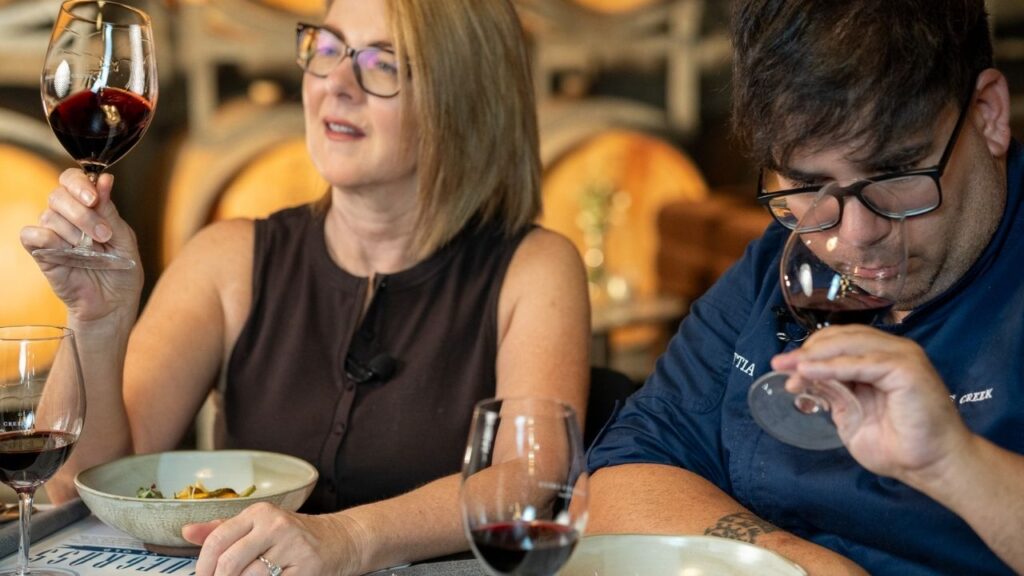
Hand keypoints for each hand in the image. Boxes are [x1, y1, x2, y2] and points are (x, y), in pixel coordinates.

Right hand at [20, 169, 142, 323]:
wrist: (114, 304)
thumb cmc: (122, 271)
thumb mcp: (125, 239)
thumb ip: (111, 212)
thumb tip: (105, 179)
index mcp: (88, 208)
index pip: (72, 180)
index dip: (80, 183)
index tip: (94, 199)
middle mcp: (67, 217)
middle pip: (58, 195)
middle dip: (82, 213)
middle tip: (102, 235)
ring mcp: (53, 235)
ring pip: (49, 216)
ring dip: (74, 233)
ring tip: (92, 252)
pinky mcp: (42, 253)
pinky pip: (32, 235)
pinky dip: (49, 239)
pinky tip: (68, 251)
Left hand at [184, 502, 364, 575]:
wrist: (340, 540)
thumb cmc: (293, 536)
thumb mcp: (259, 526)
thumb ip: (223, 529)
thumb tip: (186, 532)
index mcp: (260, 513)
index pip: (218, 540)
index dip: (203, 566)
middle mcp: (276, 525)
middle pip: (230, 563)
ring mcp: (293, 547)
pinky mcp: (308, 568)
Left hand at [771, 325, 972, 485]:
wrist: (931, 466)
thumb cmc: (897, 445)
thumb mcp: (851, 414)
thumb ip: (832, 392)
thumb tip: (803, 376)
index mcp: (880, 357)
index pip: (838, 341)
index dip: (809, 351)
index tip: (783, 368)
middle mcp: (892, 350)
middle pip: (840, 337)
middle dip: (806, 351)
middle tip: (780, 366)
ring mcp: (902, 356)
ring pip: (848, 344)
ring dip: (814, 356)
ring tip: (790, 369)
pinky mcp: (906, 368)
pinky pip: (860, 362)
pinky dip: (831, 366)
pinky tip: (808, 372)